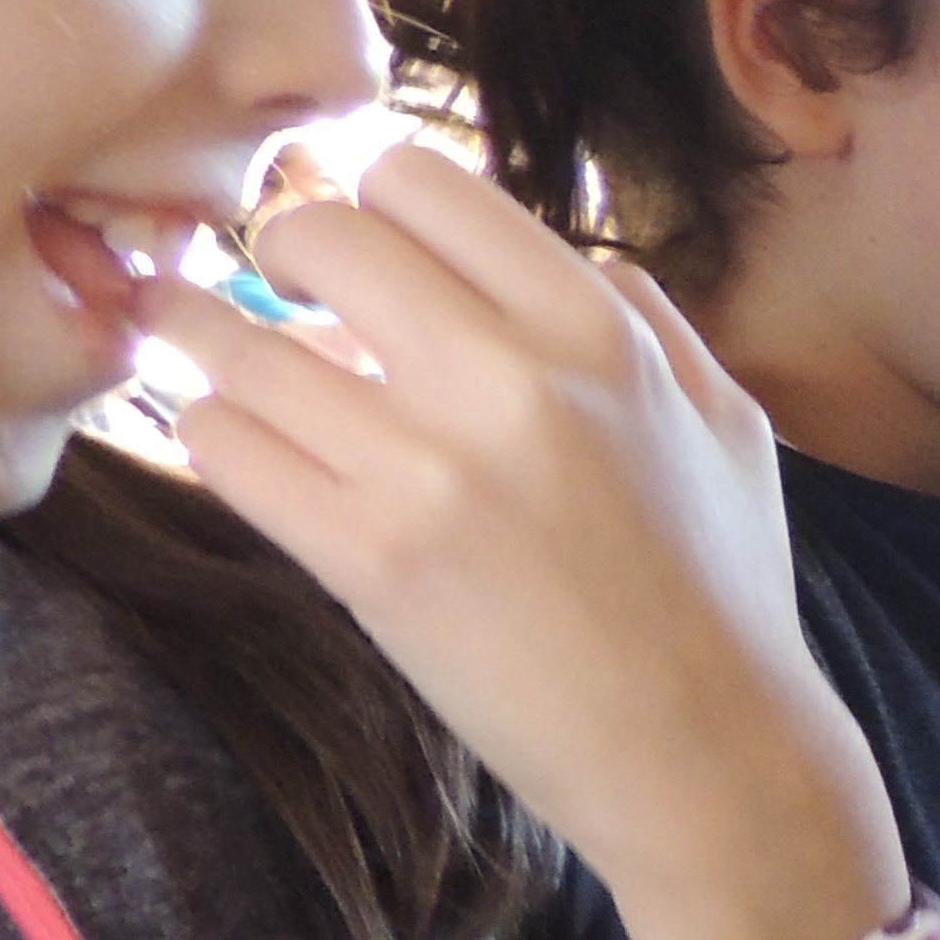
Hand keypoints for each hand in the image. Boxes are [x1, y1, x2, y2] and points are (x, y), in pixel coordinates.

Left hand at [145, 150, 906, 939]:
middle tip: (285, 301)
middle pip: (315, 233)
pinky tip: (245, 448)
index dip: (373, 205)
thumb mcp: (728, 425)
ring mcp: (431, 470)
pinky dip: (214, 433)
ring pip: (240, 340)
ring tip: (211, 357)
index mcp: (599, 330)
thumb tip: (552, 252)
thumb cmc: (725, 597)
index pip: (418, 179)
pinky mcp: (368, 560)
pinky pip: (222, 444)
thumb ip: (646, 319)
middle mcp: (511, 379)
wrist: (712, 761)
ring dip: (210, 341)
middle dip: (283, 259)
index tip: (367, 251)